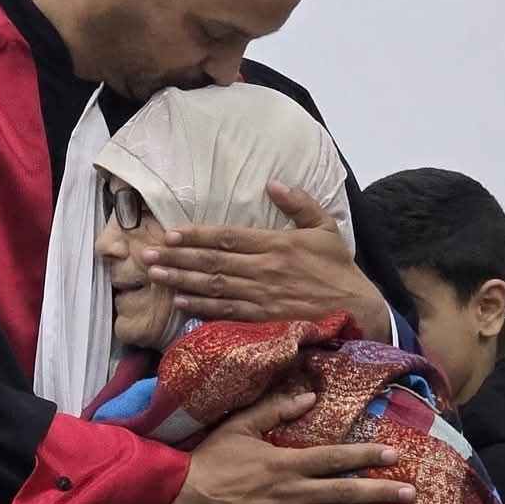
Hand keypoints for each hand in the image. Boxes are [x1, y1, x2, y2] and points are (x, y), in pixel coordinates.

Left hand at [143, 181, 392, 341]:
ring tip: (154, 277)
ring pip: (214, 288)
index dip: (197, 236)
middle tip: (147, 256)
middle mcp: (264, 270)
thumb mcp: (325, 228)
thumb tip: (273, 183)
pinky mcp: (263, 321)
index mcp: (277, 245)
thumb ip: (300, 204)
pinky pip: (226, 313)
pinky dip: (201, 309)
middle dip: (177, 259)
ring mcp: (262, 298)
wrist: (358, 311)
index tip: (170, 234)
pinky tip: (180, 303)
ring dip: (181, 282)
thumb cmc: (339, 270)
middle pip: (213, 263)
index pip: (228, 238)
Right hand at [162, 388, 416, 503]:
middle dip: (380, 493)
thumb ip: (275, 410)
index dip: (366, 454)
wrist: (180, 496)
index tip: (395, 455)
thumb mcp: (240, 426)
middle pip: (344, 491)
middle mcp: (292, 491)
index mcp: (287, 461)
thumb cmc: (210, 459)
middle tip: (410, 495)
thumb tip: (309, 397)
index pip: (335, 457)